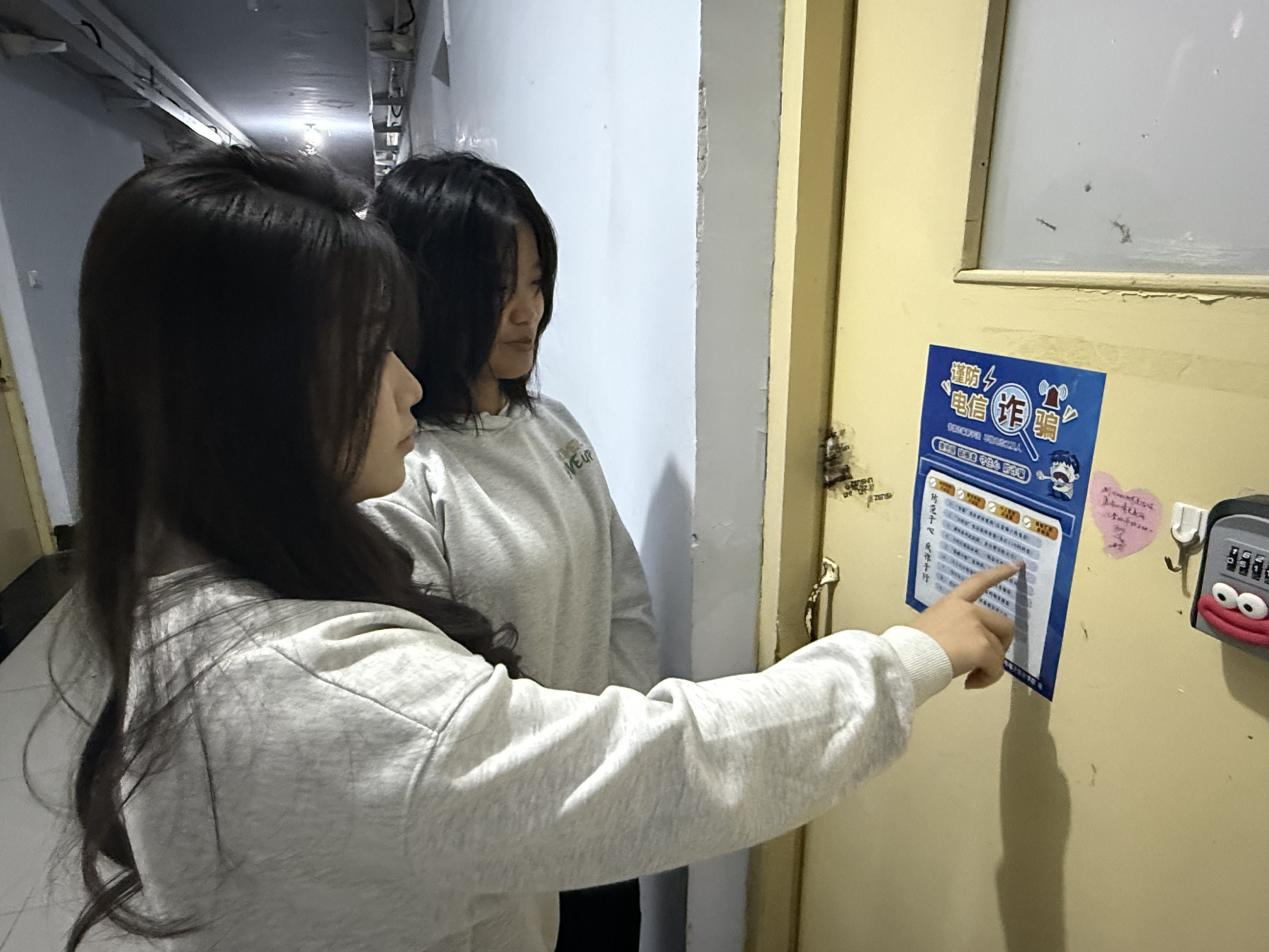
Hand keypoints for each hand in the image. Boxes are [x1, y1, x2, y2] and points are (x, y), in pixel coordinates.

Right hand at [913, 562, 1019, 689]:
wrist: (907, 659)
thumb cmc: (909, 647)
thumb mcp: (929, 627)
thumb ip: (950, 628)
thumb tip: (961, 648)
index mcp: (952, 603)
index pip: (978, 582)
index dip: (999, 573)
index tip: (1017, 564)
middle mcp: (968, 611)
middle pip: (1003, 625)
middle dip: (1000, 644)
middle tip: (986, 661)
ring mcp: (977, 628)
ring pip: (999, 651)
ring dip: (988, 666)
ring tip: (968, 676)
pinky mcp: (983, 648)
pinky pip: (996, 668)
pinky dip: (986, 678)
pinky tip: (969, 683)